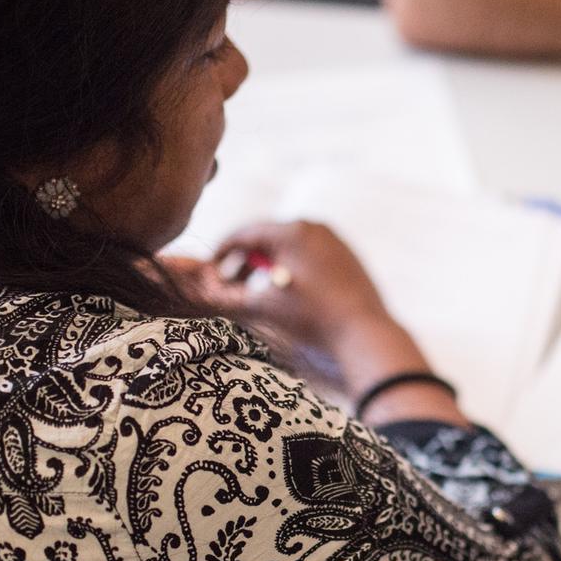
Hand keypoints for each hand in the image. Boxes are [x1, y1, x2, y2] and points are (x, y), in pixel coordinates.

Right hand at [189, 221, 390, 350]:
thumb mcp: (263, 308)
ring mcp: (334, 240)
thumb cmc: (311, 319)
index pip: (244, 233)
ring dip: (268, 264)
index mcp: (291, 231)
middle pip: (267, 236)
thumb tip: (195, 291)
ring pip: (289, 245)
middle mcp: (314, 226)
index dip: (222, 252)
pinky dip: (291, 267)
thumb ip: (225, 297)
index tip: (209, 271)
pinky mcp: (347, 255)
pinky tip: (288, 292)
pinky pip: (310, 254)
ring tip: (258, 290)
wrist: (365, 333)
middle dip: (245, 260)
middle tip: (231, 283)